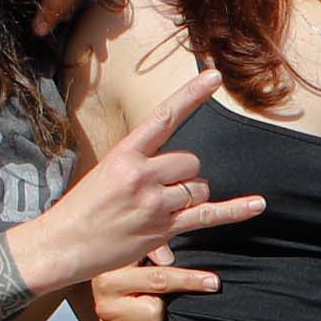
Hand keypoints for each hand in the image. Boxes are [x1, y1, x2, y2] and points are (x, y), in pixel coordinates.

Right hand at [31, 71, 264, 285]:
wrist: (63, 244)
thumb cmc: (83, 207)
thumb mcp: (106, 171)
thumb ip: (139, 162)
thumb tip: (178, 163)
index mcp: (125, 154)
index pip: (165, 116)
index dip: (191, 95)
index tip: (214, 76)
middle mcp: (141, 174)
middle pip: (190, 161)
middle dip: (184, 174)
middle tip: (161, 190)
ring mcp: (154, 203)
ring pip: (198, 187)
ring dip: (191, 196)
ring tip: (163, 208)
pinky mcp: (164, 229)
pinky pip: (208, 215)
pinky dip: (235, 210)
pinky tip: (258, 204)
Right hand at [89, 246, 214, 320]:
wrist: (106, 282)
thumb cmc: (133, 266)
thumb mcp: (139, 252)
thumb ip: (155, 249)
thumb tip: (168, 255)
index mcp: (111, 276)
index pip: (158, 279)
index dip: (189, 280)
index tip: (214, 283)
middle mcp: (104, 301)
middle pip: (153, 312)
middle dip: (162, 309)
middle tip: (156, 300)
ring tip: (145, 318)